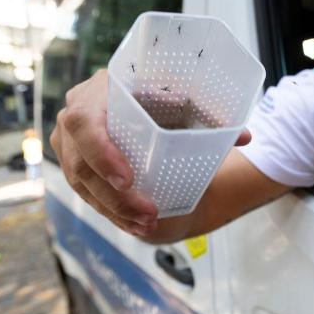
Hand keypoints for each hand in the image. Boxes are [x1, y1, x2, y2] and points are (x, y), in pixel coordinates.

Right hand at [50, 70, 251, 236]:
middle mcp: (75, 112)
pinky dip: (112, 213)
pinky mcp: (72, 164)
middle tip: (148, 214)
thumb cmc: (164, 102)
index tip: (129, 180)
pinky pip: (85, 194)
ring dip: (115, 209)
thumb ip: (212, 116)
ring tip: (146, 223)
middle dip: (114, 196)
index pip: (84, 122)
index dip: (101, 154)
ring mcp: (68, 142)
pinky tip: (135, 225)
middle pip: (80, 162)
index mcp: (100, 88)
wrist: (144, 110)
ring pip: (81, 184)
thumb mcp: (184, 104)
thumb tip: (244, 137)